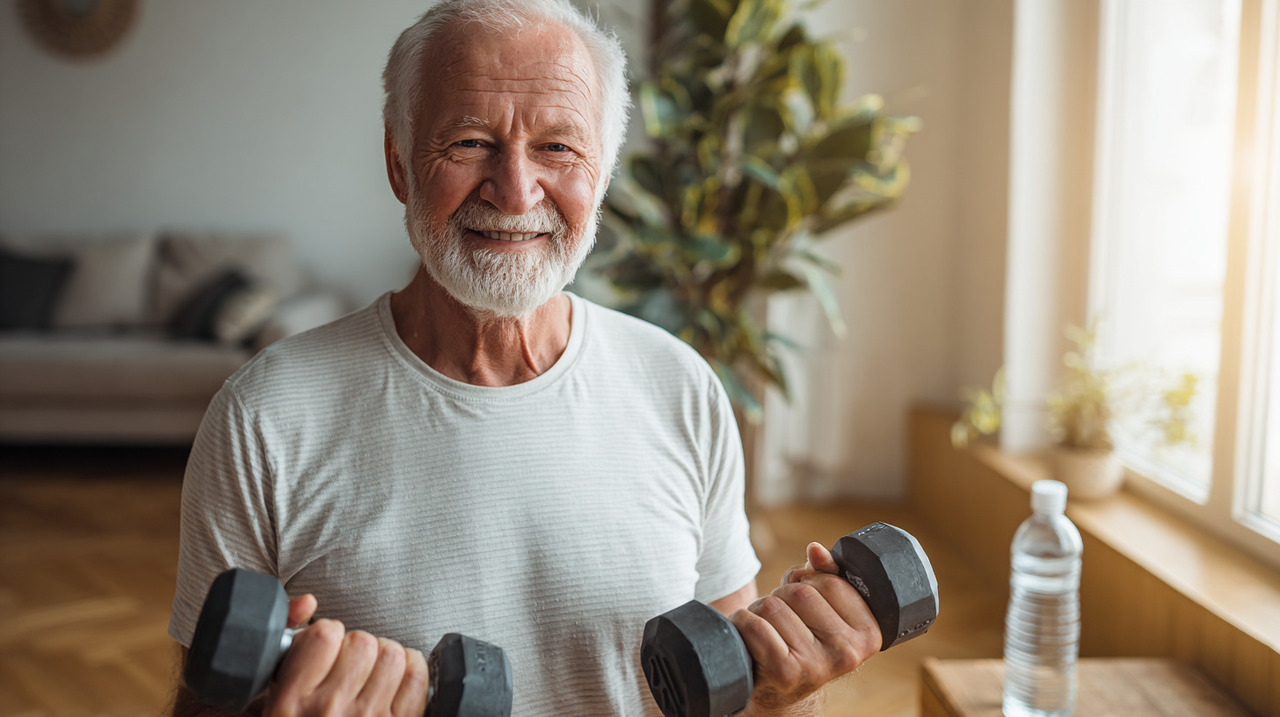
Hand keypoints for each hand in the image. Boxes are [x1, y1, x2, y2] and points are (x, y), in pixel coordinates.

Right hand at [262, 594, 429, 716]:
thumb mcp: (266, 701)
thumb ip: (281, 645)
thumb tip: (307, 602)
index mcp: (290, 704)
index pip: (323, 635)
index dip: (327, 633)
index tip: (325, 646)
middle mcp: (329, 712)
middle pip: (362, 641)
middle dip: (357, 646)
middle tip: (349, 662)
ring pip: (392, 655)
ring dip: (384, 656)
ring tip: (372, 671)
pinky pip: (417, 679)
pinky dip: (412, 670)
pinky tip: (397, 678)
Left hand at [730, 543, 881, 713]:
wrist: (779, 691)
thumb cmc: (803, 639)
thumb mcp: (822, 608)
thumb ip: (825, 574)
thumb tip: (816, 550)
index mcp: (869, 634)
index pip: (831, 581)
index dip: (808, 581)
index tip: (806, 603)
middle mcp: (848, 653)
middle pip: (800, 591)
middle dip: (782, 595)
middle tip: (782, 619)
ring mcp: (817, 665)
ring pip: (773, 605)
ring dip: (759, 610)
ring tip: (767, 629)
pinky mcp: (786, 672)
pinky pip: (755, 625)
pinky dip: (743, 622)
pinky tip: (751, 637)